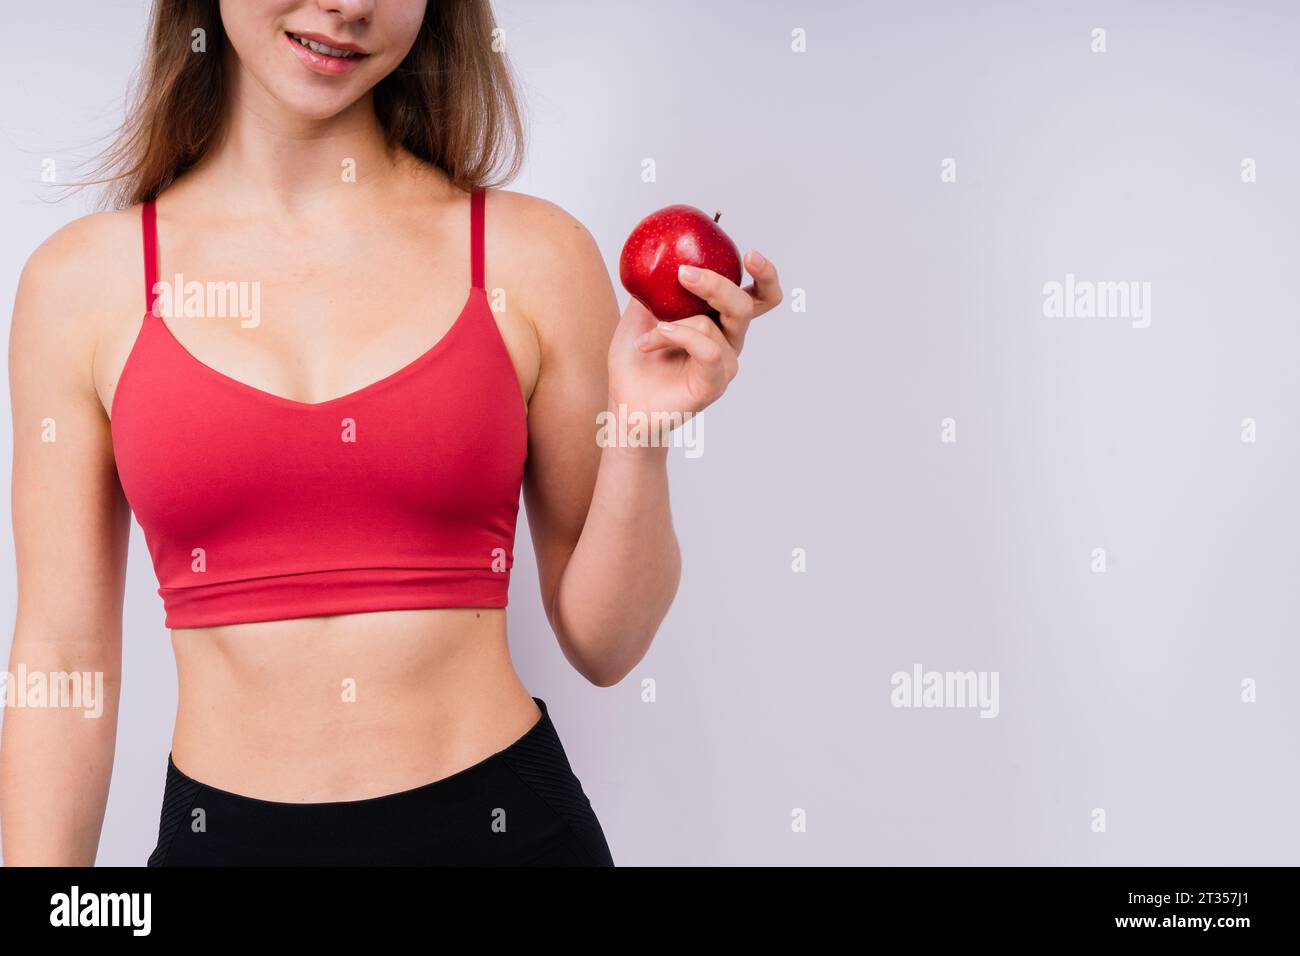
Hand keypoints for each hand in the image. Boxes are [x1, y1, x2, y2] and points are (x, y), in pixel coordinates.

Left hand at [607, 250, 782, 433]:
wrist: (624, 403)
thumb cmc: (635, 362)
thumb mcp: (639, 314)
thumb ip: (655, 287)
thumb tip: (658, 255)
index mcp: (720, 321)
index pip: (758, 297)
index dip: (764, 275)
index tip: (750, 253)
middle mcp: (729, 341)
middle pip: (744, 305)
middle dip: (717, 284)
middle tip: (685, 274)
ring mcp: (723, 364)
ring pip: (712, 325)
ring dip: (673, 323)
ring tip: (647, 334)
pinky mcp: (714, 384)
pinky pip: (708, 350)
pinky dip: (680, 337)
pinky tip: (652, 340)